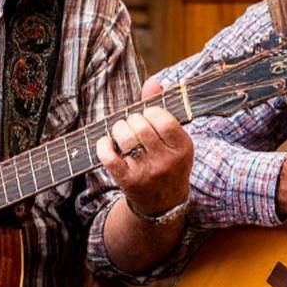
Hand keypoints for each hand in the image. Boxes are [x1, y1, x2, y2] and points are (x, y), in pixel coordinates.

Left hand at [96, 78, 193, 220]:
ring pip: (125, 137)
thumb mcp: (174, 140)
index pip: (163, 118)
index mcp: (183, 148)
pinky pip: (109, 156)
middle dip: (132, 120)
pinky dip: (104, 145)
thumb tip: (153, 82)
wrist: (163, 203)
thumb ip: (163, 108)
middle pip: (140, 126)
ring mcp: (146, 172)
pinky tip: (108, 144)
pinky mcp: (127, 181)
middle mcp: (166, 161)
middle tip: (133, 126)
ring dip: (118, 129)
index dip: (151, 112)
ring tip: (121, 134)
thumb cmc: (168, 162)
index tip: (149, 117)